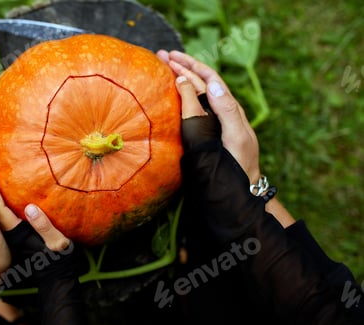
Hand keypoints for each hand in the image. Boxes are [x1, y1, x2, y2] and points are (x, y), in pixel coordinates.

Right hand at [158, 50, 294, 227]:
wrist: (240, 191)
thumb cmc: (240, 166)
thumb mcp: (236, 136)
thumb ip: (226, 109)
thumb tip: (210, 83)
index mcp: (228, 108)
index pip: (208, 79)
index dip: (191, 65)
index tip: (171, 57)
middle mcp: (219, 112)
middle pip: (200, 83)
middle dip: (182, 67)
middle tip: (161, 56)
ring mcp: (211, 124)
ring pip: (195, 95)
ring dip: (180, 79)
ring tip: (164, 68)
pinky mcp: (203, 135)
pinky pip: (191, 111)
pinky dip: (180, 99)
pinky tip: (171, 97)